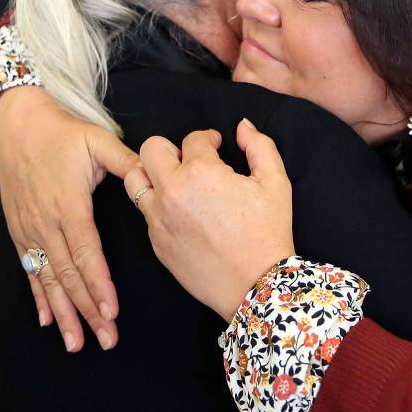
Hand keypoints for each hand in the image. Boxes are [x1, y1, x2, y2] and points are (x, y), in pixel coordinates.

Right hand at [0, 86, 137, 350]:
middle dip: (87, 310)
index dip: (98, 284)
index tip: (111, 310)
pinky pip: (29, 270)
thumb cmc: (63, 131)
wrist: (18, 123)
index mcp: (69, 204)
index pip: (86, 253)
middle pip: (68, 275)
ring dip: (63, 313)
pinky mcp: (19, 230)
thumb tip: (152, 177)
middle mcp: (46, 222)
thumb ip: (126, 161)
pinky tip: (48, 321)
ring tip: (77, 343)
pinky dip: (39, 297)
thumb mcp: (98, 139)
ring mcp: (29, 229)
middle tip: (106, 339)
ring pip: (49, 279)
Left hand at [125, 119, 294, 320]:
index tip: (217, 146)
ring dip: (154, 175)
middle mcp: (171, 192)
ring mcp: (159, 219)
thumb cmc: (268, 233)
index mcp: (200, 172)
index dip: (209, 138)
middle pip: (151, 149)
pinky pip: (146, 213)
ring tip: (177, 183)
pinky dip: (159, 206)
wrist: (254, 285)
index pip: (192, 138)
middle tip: (192, 161)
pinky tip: (184, 214)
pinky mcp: (156, 242)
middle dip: (172, 148)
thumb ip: (260, 146)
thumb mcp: (275, 182)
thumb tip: (243, 126)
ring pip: (135, 180)